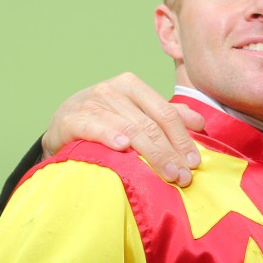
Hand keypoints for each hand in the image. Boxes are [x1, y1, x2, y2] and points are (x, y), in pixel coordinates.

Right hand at [40, 73, 204, 185]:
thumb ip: (168, 116)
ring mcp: (91, 103)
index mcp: (132, 86)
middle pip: (150, 124)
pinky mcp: (71, 119)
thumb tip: (200, 124)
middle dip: (170, 153)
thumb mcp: (137, 114)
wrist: (62, 124)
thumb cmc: (106, 120)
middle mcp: (113, 90)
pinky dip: (110, 135)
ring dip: (151, 153)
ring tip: (167, 173)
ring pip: (129, 128)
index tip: (194, 163)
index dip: (183, 138)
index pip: (166, 113)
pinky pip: (94, 127)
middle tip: (184, 177)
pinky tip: (123, 147)